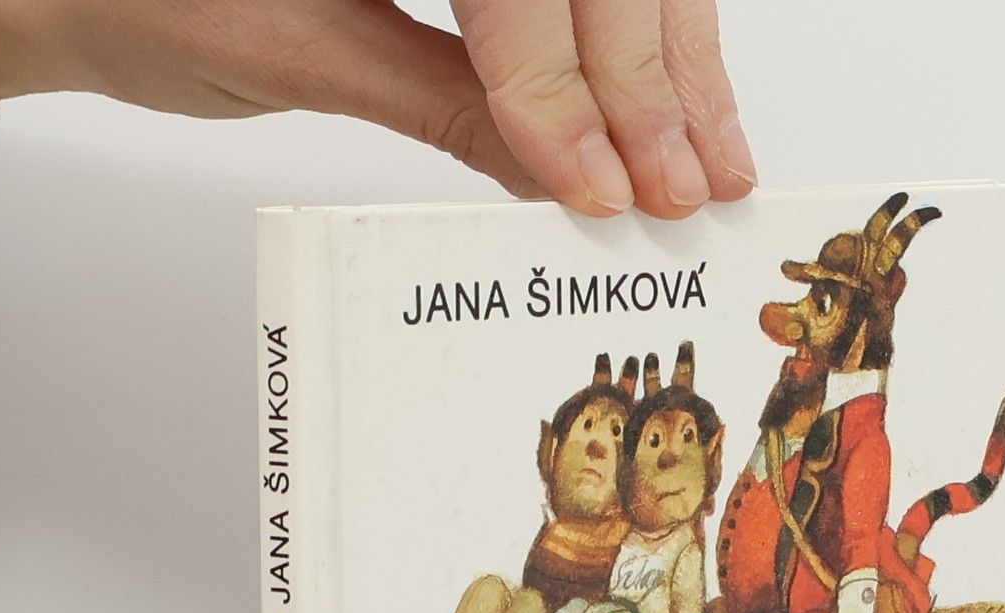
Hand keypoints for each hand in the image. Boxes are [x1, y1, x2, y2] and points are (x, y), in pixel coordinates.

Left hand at [0, 0, 756, 221]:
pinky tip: (676, 100)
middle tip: (682, 185)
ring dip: (667, 57)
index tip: (600, 182)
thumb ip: (443, 102)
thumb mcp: (296, 53)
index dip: (564, 76)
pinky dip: (634, 35)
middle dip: (641, 73)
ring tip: (708, 161)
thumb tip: (562, 171)